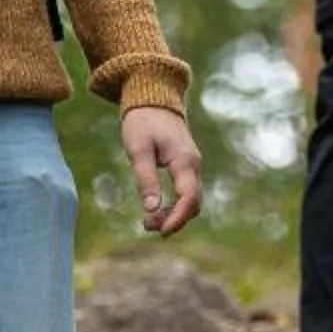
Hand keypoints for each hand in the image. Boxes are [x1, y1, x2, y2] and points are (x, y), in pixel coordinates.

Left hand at [121, 107, 202, 236]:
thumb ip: (145, 178)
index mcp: (185, 161)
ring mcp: (192, 166)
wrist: (153, 100)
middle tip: (146, 225)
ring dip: (173, 214)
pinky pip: (186, 193)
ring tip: (147, 221)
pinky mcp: (186, 166)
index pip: (189, 198)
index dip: (177, 219)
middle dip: (174, 220)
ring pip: (191, 200)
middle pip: (193, 204)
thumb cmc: (143, 122)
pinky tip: (155, 208)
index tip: (160, 232)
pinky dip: (174, 205)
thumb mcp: (138, 150)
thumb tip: (151, 209)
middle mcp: (194, 165)